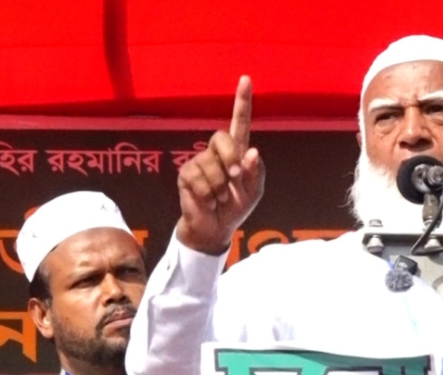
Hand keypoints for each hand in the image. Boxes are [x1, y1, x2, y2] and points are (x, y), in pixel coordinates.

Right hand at [176, 76, 265, 253]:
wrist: (215, 227)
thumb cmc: (236, 206)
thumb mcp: (253, 192)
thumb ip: (255, 172)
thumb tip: (252, 151)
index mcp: (237, 152)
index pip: (239, 122)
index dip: (242, 101)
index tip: (246, 78)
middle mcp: (217, 152)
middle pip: (221, 137)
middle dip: (230, 159)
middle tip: (235, 179)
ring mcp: (199, 161)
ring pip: (210, 164)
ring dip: (220, 187)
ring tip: (220, 198)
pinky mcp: (186, 174)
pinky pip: (198, 178)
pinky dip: (207, 194)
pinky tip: (208, 201)